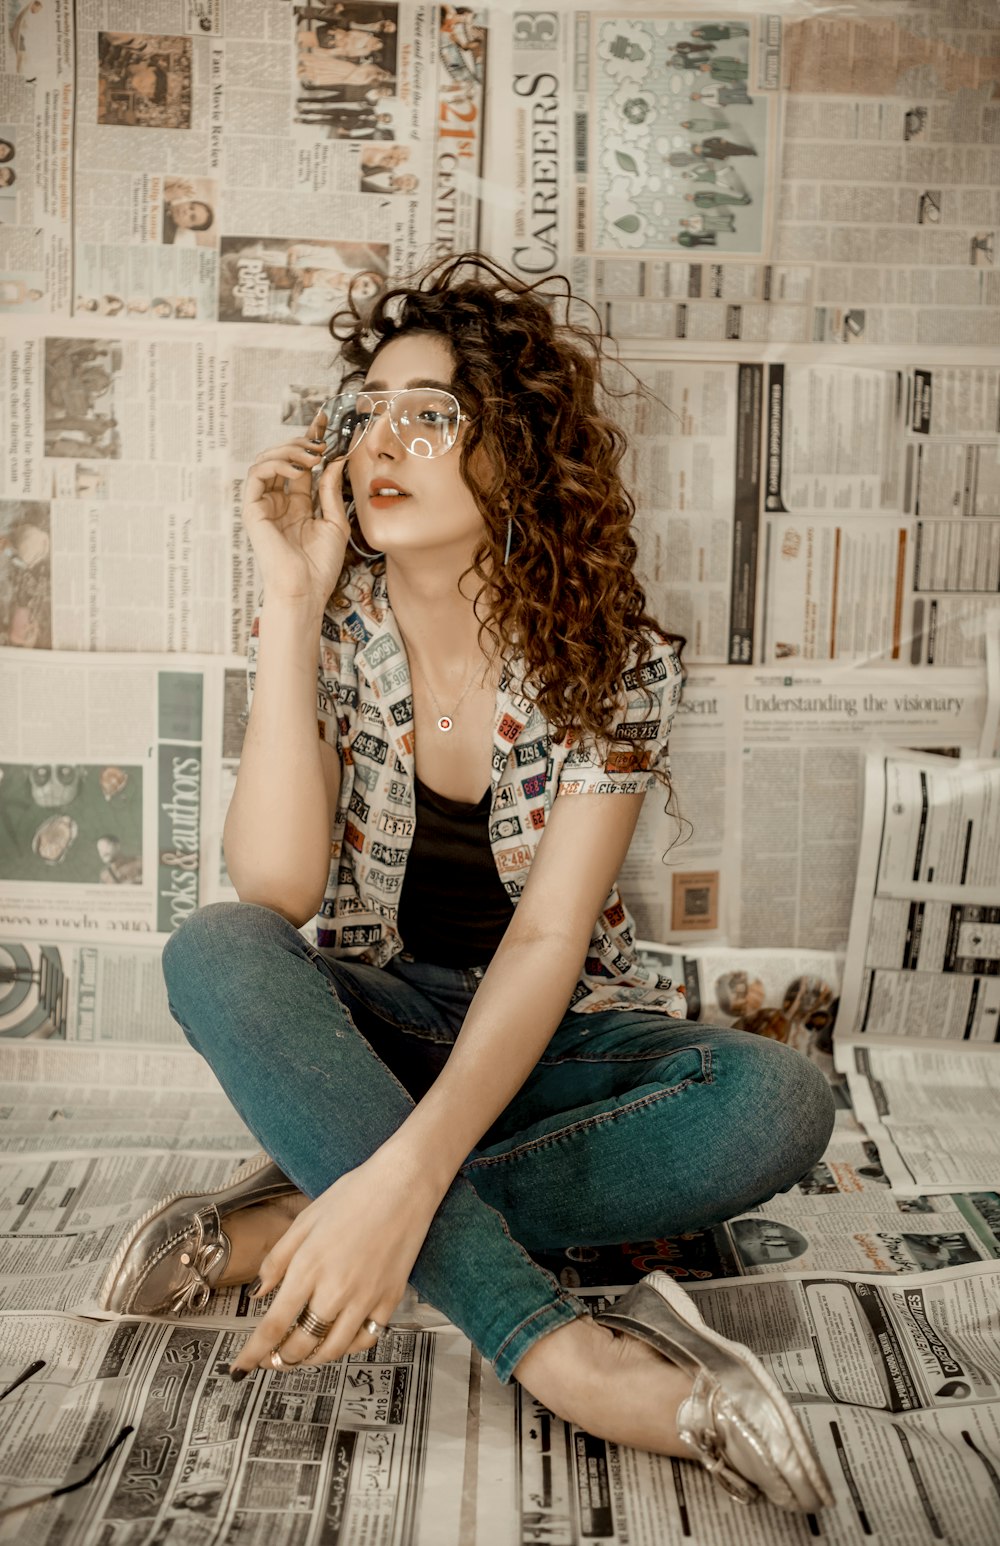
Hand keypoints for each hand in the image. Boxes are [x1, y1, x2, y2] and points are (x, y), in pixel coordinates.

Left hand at [229, 1151, 440, 1372]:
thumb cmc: (353, 1195)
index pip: (273, 1326)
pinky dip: (347, 1347)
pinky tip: (338, 1338)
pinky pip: (365, 1340)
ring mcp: (365, 1298)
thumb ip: (277, 1259)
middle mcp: (335, 1290)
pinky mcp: (390, 1300)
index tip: (239, 1369)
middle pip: (300, 1346)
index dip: (253, 1354)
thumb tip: (257, 1292)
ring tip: (301, 1355)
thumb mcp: (305, 1220)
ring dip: (311, 1360)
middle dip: (280, 1359)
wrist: (403, 1185)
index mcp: (308, 1268)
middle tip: (272, 1358)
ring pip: (332, 1350)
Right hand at [241, 410, 350, 608]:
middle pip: (283, 459)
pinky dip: (275, 465)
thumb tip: (336, 460)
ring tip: (311, 454)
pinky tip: (297, 469)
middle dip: (301, 442)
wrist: (304, 590)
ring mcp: (265, 505)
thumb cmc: (320, 566)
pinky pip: (256, 475)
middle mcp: (279, 502)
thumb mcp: (334, 522)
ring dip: (289, 451)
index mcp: (298, 505)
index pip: (302, 466)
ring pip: (266, 461)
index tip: (325, 424)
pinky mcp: (253, 510)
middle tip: (320, 439)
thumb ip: (331, 491)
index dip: (311, 443)